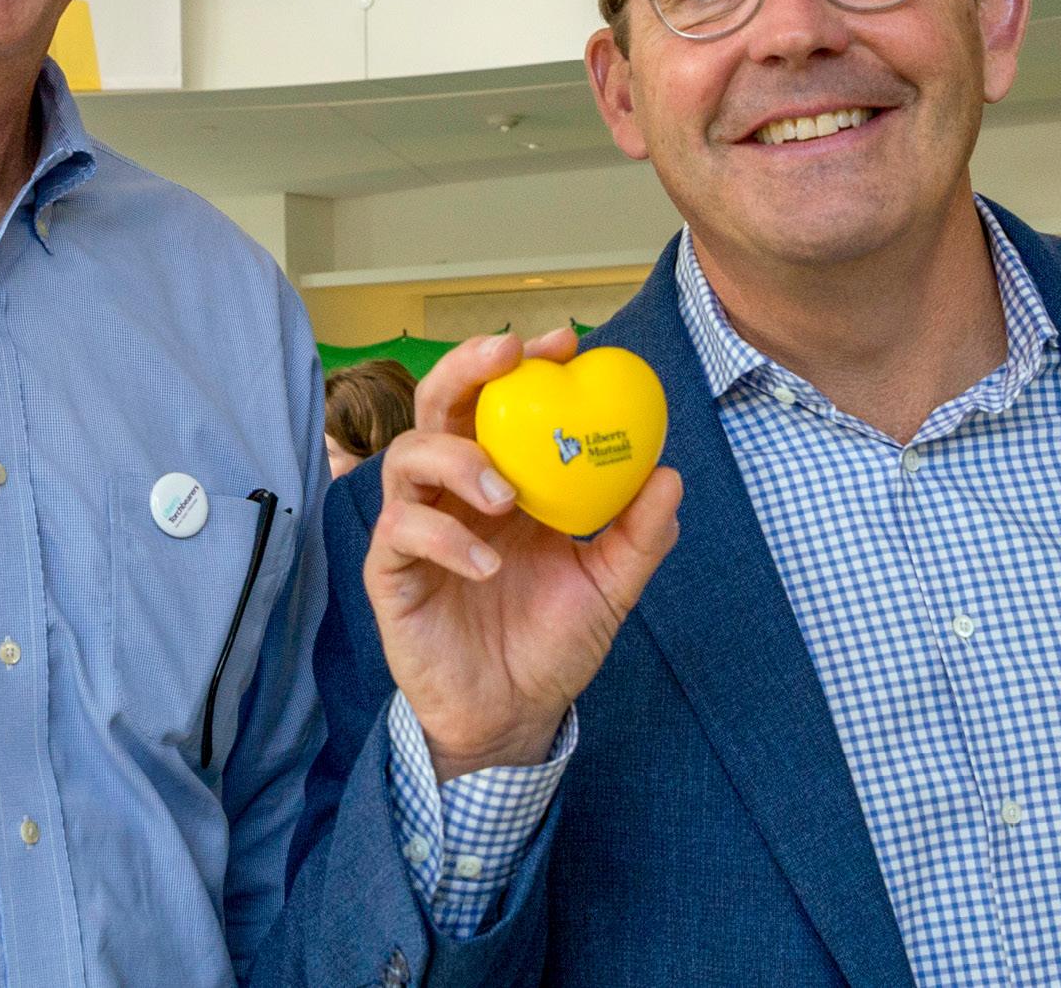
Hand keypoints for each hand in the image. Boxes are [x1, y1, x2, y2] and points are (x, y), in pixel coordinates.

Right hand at [366, 329, 683, 780]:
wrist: (514, 716)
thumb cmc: (551, 643)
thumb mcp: (610, 586)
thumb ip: (638, 534)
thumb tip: (669, 476)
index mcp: (501, 480)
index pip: (501, 403)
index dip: (525, 364)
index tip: (565, 343)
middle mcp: (453, 493)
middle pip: (437, 406)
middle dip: (465, 370)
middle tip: (508, 359)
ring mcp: (416, 529)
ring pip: (406, 458)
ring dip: (456, 459)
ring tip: (506, 493)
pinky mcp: (391, 573)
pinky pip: (401, 534)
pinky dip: (446, 538)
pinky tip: (489, 565)